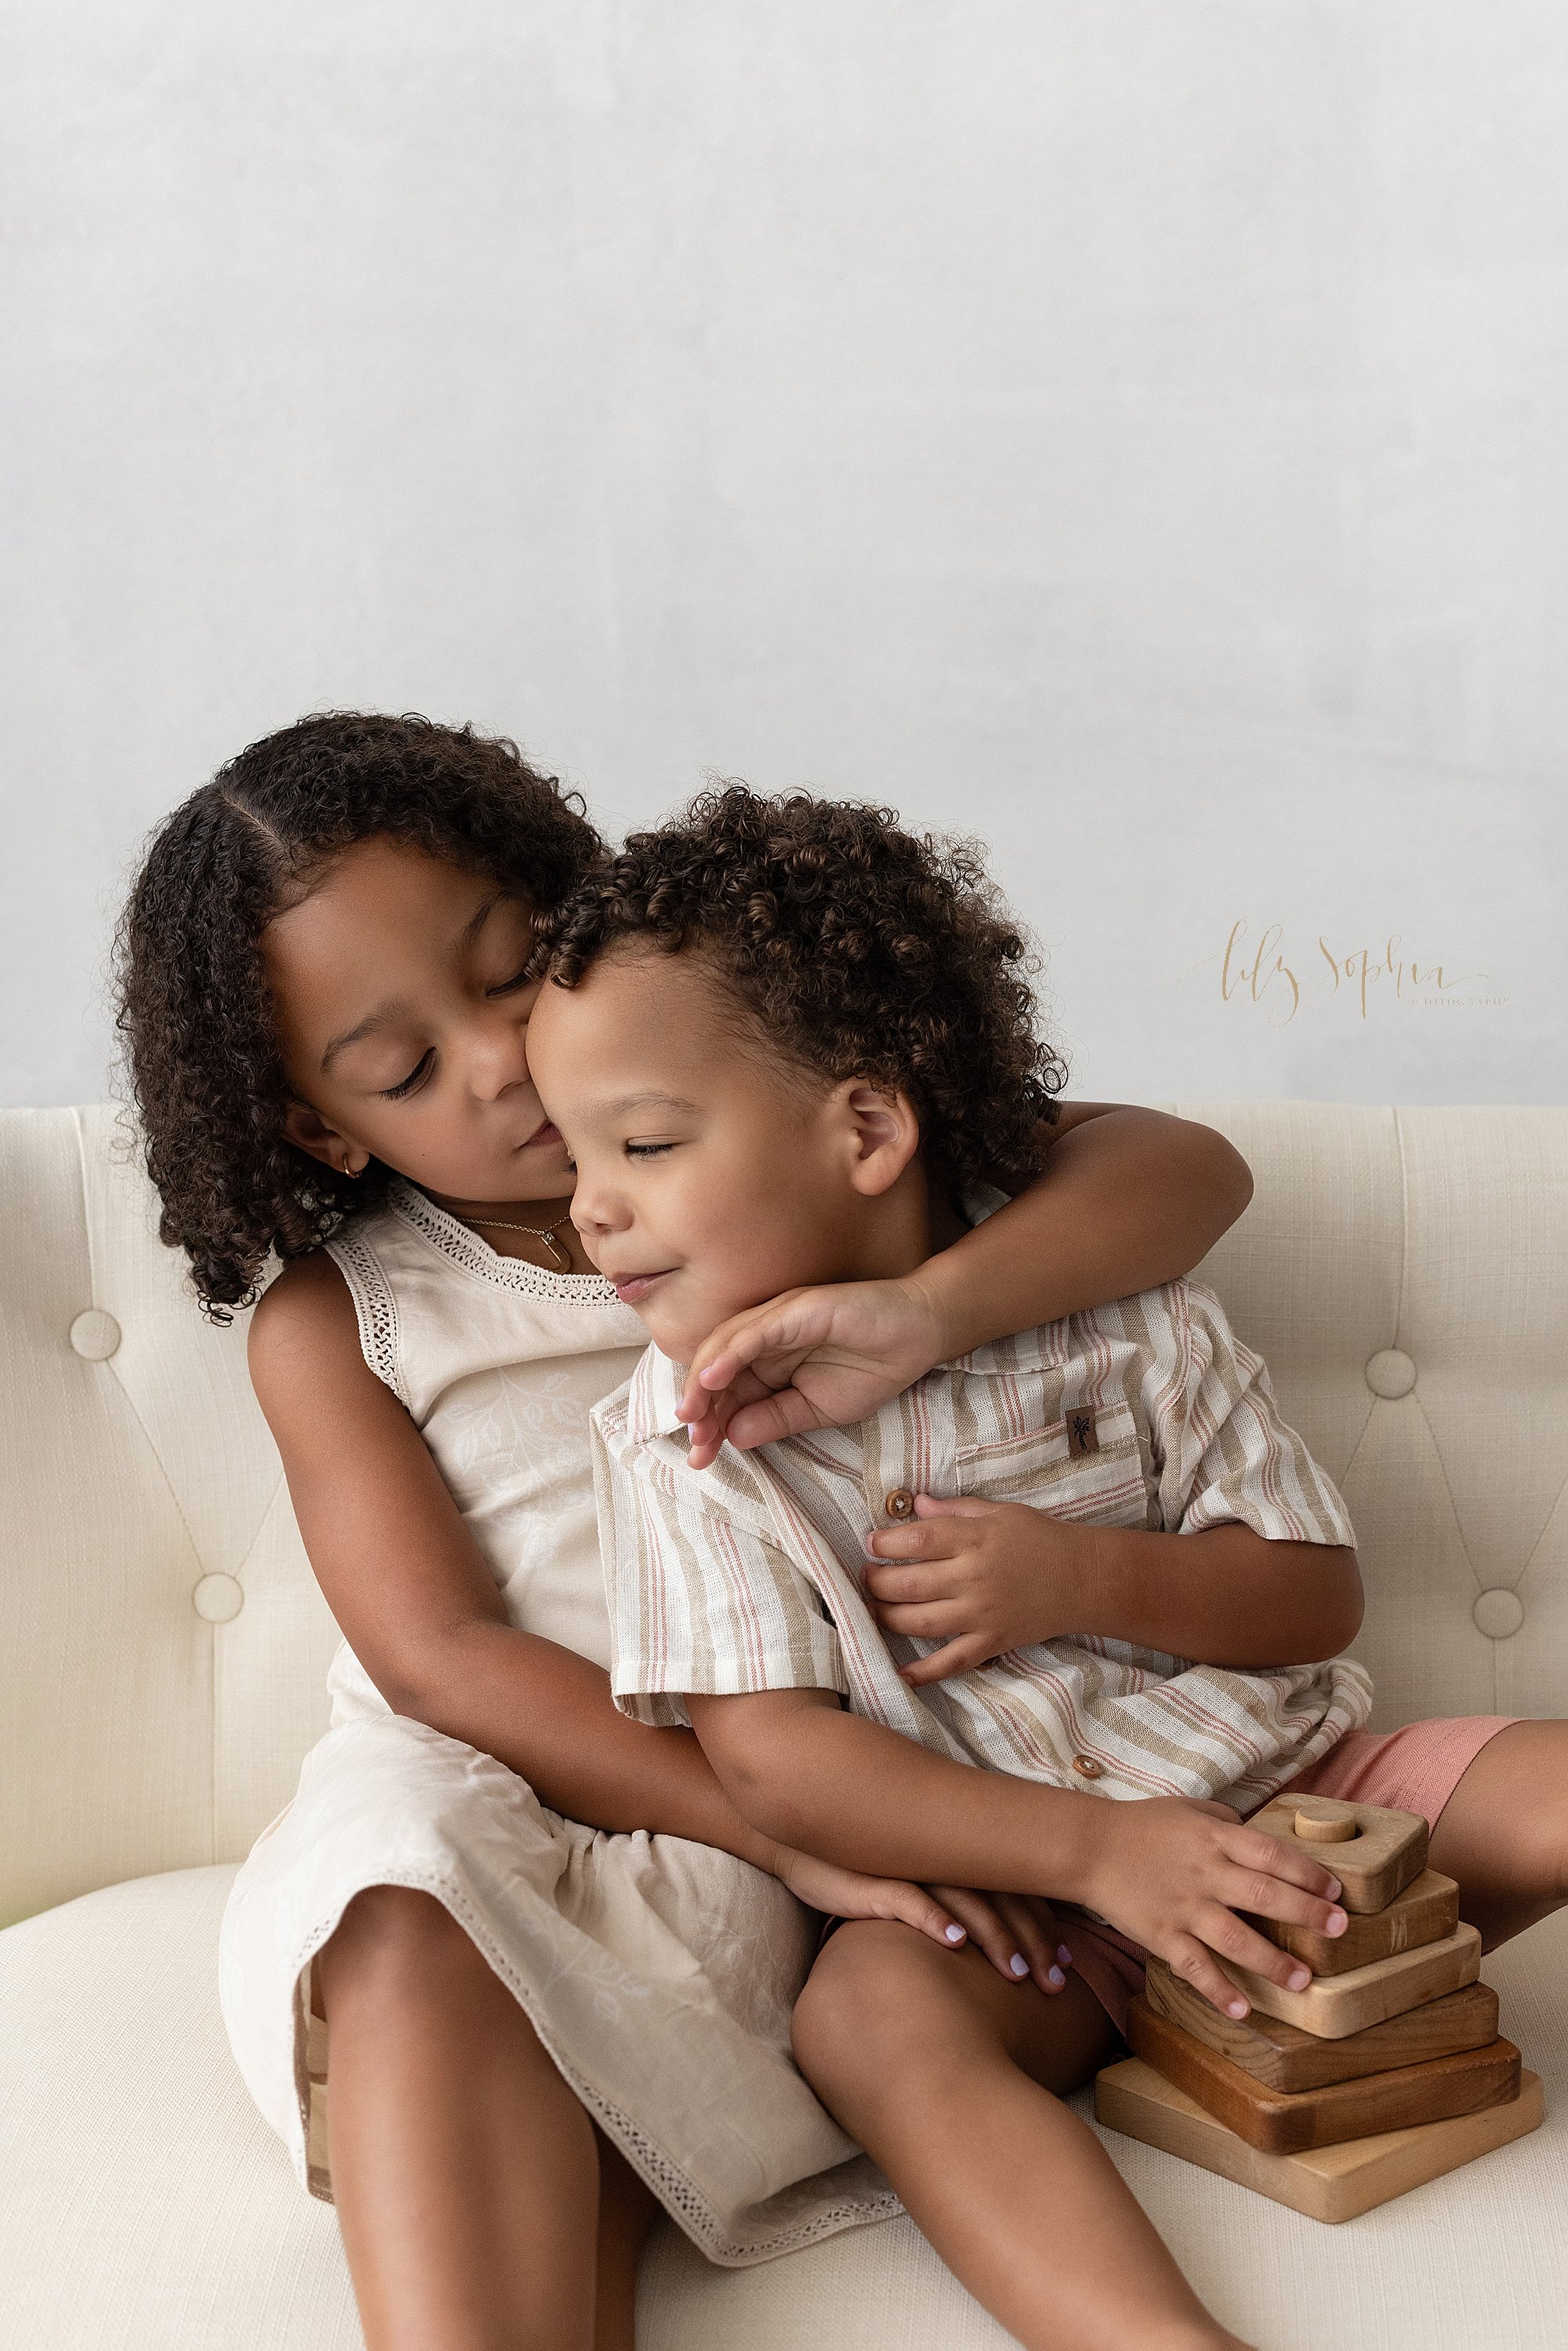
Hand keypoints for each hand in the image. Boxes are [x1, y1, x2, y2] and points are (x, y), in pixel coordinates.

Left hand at [676, 1277, 945, 1469]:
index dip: (710, 1424)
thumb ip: (776, 1419)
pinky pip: (753, 1332)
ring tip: (692, 1417)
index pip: (726, 1393)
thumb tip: (733, 1438)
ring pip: (724, 1348)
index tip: (700, 1458)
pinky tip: (711, 1379)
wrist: (920, 1333)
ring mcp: (776, 1320)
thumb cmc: (873, 1368)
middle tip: (695, 1447)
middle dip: (701, 1410)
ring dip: (703, 1385)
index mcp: (767, 1364)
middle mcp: (763, 1339)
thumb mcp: (818, 1409)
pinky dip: (729, 1354)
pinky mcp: (795, 1309)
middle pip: (715, 1371)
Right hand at [770, 1842, 1074, 1994]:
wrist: (802, 1844)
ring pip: (964, 1899)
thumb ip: (959, 1898)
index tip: (1071, 1961)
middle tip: (1057, 1984)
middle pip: (1001, 1897)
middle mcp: (943, 1857)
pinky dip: (934, 1919)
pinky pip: (909, 1898)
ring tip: (1018, 1974)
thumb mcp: (922, 1879)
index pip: (1015, 1888)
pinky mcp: (872, 1877)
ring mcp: (909, 1865)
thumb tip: (995, 1941)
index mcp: (960, 1857)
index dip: (1046, 1924)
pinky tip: (955, 1944)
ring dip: (995, 1937)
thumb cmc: (869, 1867)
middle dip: (1033, 1942)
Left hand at [863, 1494, 1090, 1682]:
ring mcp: (981, 1615)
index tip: (871, 1543)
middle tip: (865, 1577)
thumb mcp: (1000, 1512)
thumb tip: (914, 1504)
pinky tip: (901, 1672)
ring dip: (887, 1617)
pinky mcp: (991, 1643)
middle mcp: (974, 1578)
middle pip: (910, 1584)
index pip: (918, 1540)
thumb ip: (955, 1510)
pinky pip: (952, 1662)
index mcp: (975, 1540)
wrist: (1084, 1579)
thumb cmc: (1041, 1539)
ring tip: (873, 1608)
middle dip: (877, 1582)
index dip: (886, 1543)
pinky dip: (924, 1672)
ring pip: (920, 1622)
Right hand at [1081, 1797, 1349, 2017]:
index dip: (1306, 1872)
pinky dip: (1217, 1989)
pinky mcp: (1161, 1935)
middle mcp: (1204, 1873)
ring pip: (1234, 1938)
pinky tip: (1242, 2010)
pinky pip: (1194, 1966)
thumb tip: (1262, 1838)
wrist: (1088, 1846)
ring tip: (1303, 1980)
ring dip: (1272, 1962)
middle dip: (1306, 1913)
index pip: (1270, 1853)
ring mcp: (1183, 1907)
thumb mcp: (1189, 1809)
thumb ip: (1227, 1822)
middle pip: (1263, 1895)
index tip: (1335, 1890)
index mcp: (1214, 1838)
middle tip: (1339, 1930)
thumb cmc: (1141, 1825)